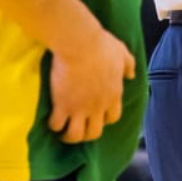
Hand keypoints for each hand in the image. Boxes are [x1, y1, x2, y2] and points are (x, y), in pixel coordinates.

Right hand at [47, 26, 135, 143]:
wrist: (80, 44)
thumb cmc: (101, 46)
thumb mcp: (122, 53)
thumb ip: (128, 65)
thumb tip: (131, 75)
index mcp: (113, 94)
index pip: (113, 118)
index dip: (105, 119)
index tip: (96, 115)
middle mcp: (98, 106)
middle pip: (94, 133)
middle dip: (86, 134)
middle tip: (77, 128)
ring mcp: (80, 108)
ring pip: (75, 135)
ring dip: (69, 136)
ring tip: (62, 131)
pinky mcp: (62, 105)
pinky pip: (56, 125)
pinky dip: (52, 125)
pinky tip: (50, 120)